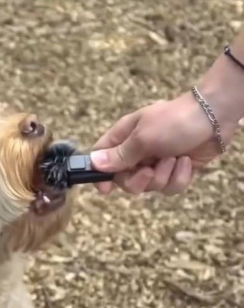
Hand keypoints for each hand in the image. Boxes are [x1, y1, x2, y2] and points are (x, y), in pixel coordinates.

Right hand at [90, 92, 234, 194]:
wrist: (214, 118)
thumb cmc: (174, 121)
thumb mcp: (142, 137)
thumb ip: (119, 154)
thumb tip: (93, 163)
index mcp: (123, 139)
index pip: (101, 159)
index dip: (100, 175)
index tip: (106, 189)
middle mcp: (137, 153)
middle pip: (125, 180)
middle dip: (139, 180)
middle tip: (150, 170)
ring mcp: (157, 162)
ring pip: (150, 186)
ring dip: (163, 176)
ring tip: (174, 158)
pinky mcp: (176, 171)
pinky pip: (171, 187)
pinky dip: (180, 177)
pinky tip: (186, 161)